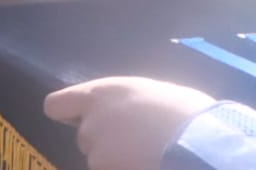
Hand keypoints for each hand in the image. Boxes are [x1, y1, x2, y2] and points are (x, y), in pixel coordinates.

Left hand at [43, 77, 214, 169]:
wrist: (200, 145)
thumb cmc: (185, 112)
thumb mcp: (152, 92)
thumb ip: (128, 102)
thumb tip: (132, 111)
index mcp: (97, 96)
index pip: (56, 106)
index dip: (68, 114)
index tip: (80, 118)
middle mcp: (90, 125)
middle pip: (86, 138)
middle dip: (105, 143)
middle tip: (137, 142)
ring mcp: (97, 156)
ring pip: (101, 160)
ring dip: (118, 160)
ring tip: (148, 154)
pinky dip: (126, 168)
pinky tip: (148, 163)